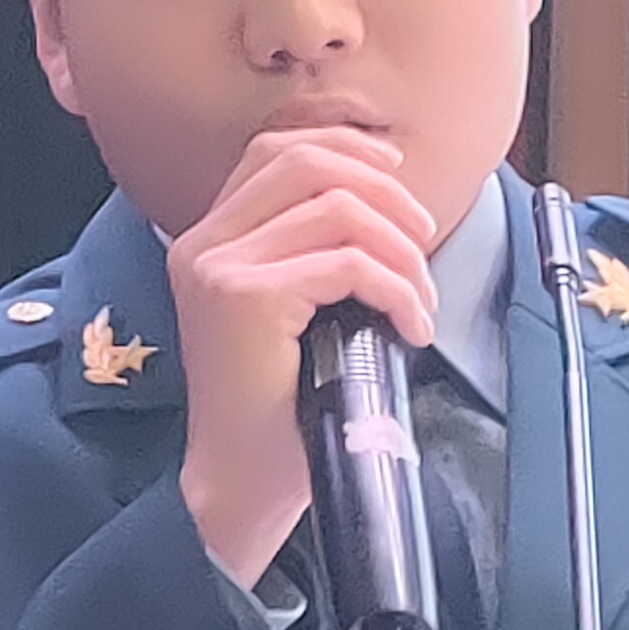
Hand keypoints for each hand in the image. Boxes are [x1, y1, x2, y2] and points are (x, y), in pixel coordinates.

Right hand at [167, 127, 440, 587]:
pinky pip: (348, 265)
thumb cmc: (278, 410)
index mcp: (208, 240)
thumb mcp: (294, 313)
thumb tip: (393, 207)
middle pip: (306, 161)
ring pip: (338, 209)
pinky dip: (397, 288)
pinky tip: (412, 326)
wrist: (241, 483)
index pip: (275, 150)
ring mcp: (220, 268)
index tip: (397, 175)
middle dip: (384, 189)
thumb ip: (313, 253)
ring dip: (401, 250)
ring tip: (420, 300)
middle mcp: (204, 243)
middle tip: (425, 238)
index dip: (345, 146)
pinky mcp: (246, 300)